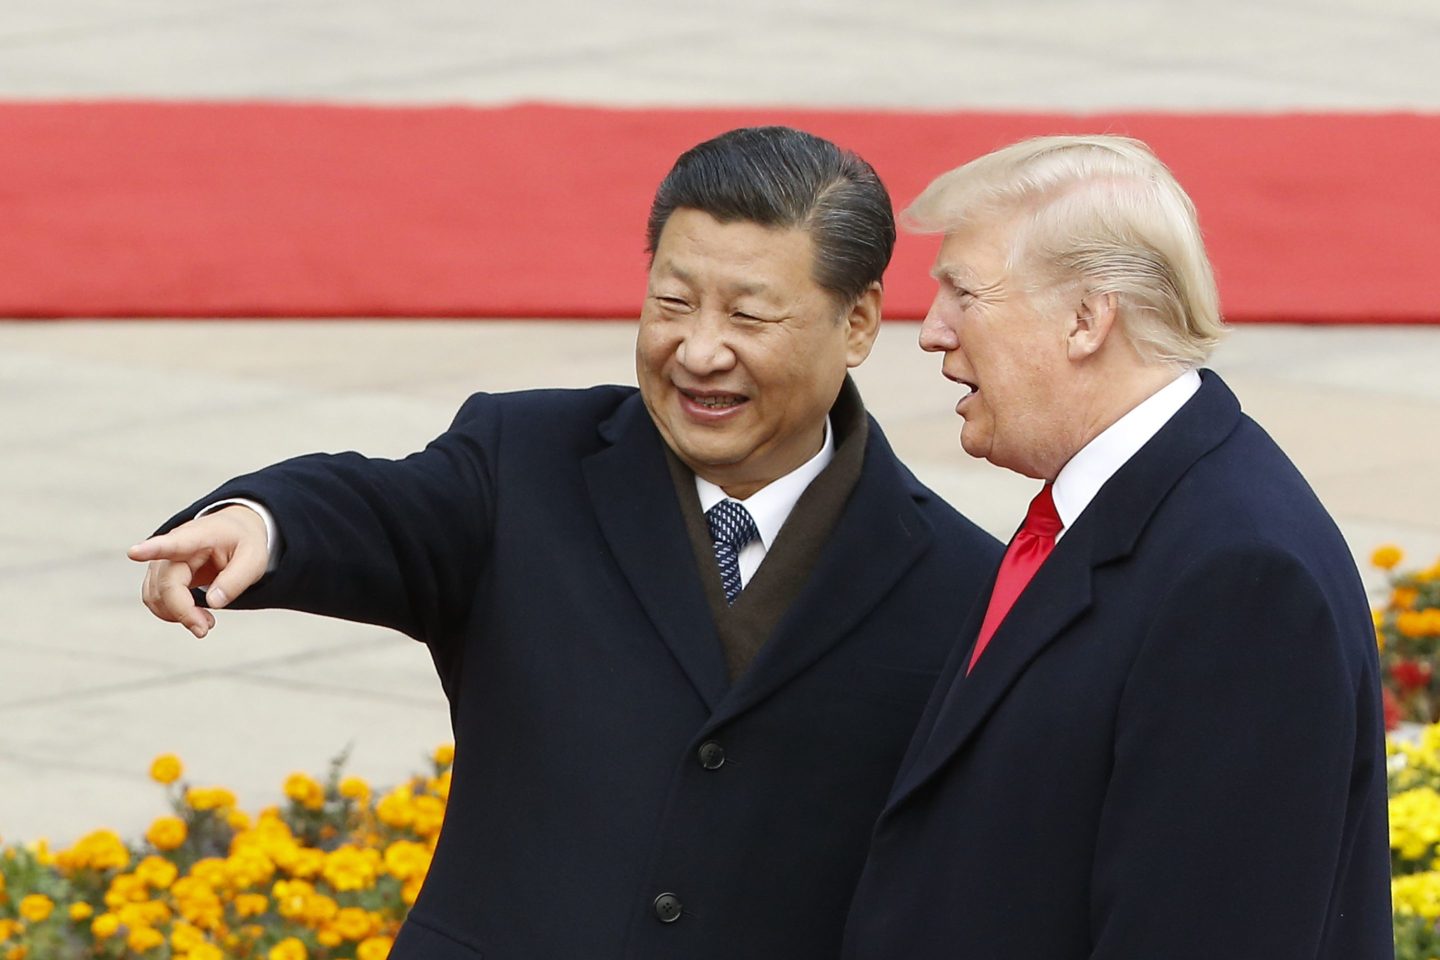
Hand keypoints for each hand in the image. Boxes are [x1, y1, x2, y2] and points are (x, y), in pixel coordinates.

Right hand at [127, 505, 268, 637]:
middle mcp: (173, 546)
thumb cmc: (242, 543)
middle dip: (183, 612)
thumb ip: (236, 580)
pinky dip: (171, 613)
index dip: (152, 549)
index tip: (134, 552)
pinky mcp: (159, 575)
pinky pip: (154, 600)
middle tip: (206, 629)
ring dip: (177, 615)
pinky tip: (193, 615)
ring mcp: (163, 561)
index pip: (173, 544)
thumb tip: (213, 602)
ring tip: (206, 621)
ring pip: (155, 597)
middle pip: (166, 586)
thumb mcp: (254, 559)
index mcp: (200, 536)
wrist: (233, 532)